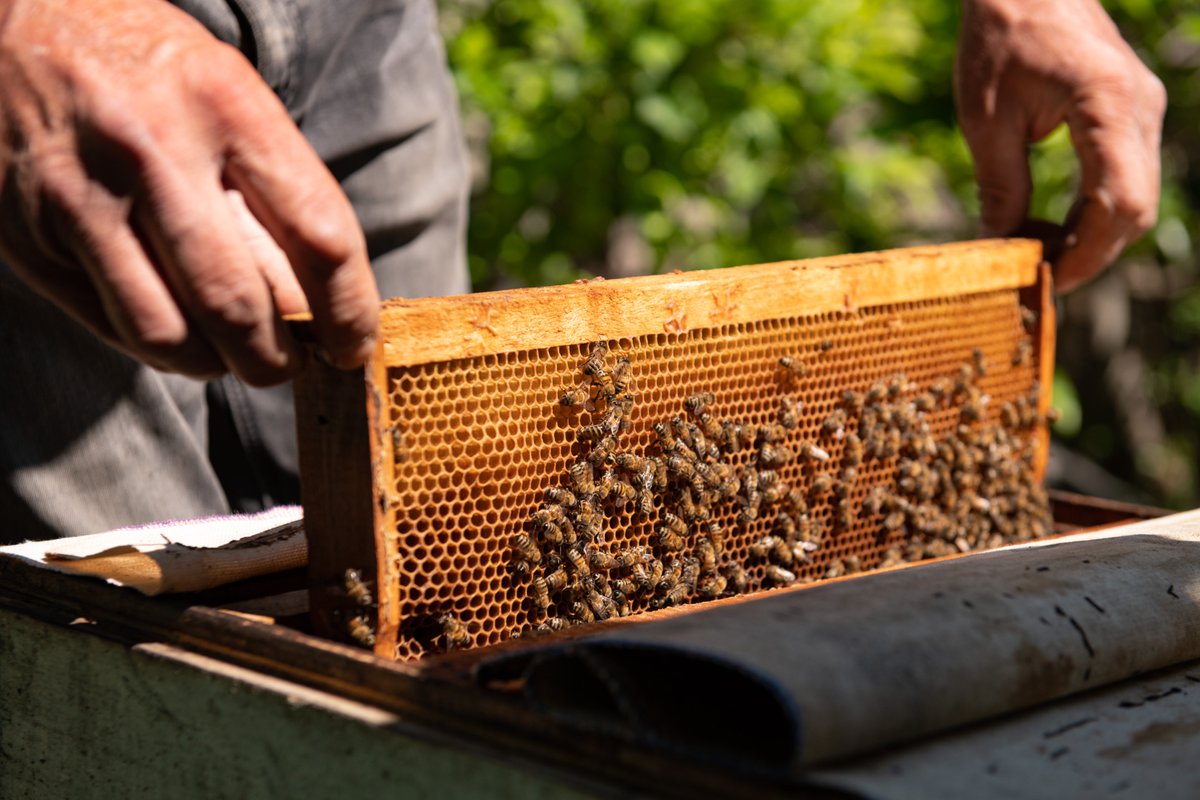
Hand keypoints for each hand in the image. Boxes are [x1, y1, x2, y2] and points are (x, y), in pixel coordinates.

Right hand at [0, 0, 378, 384]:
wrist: (22, 21)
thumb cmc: (155, 73)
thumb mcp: (234, 101)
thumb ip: (277, 200)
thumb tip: (317, 314)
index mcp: (226, 105)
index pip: (321, 237)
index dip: (350, 311)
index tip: (355, 347)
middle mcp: (150, 149)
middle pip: (237, 304)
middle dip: (276, 361)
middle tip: (288, 366)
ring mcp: (78, 194)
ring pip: (168, 335)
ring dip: (216, 366)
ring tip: (232, 355)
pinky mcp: (26, 233)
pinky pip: (111, 325)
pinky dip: (157, 347)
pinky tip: (175, 326)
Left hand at [955, 0, 1165, 290]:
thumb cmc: (1000, 37)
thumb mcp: (986, 119)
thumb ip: (1001, 186)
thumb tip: (1000, 248)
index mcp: (1109, 105)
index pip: (1120, 202)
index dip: (1088, 253)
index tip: (1047, 281)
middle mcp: (1141, 108)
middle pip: (1136, 210)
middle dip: (1090, 253)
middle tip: (1038, 279)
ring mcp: (1143, 109)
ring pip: (1135, 199)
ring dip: (1091, 236)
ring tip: (1037, 253)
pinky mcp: (1132, 112)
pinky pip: (1126, 177)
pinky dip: (1094, 211)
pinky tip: (1052, 226)